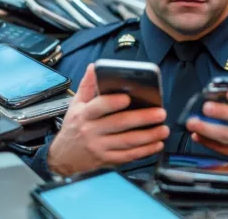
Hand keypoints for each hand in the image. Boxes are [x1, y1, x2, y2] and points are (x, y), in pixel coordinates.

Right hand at [48, 64, 168, 175]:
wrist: (63, 157)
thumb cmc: (73, 127)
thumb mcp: (76, 104)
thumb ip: (88, 85)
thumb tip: (95, 67)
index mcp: (84, 114)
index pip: (98, 107)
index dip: (112, 103)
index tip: (128, 98)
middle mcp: (91, 131)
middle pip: (119, 124)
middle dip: (142, 118)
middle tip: (160, 113)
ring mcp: (99, 147)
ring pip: (127, 142)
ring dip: (148, 136)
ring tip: (163, 129)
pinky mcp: (106, 160)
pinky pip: (128, 156)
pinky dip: (144, 151)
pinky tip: (156, 144)